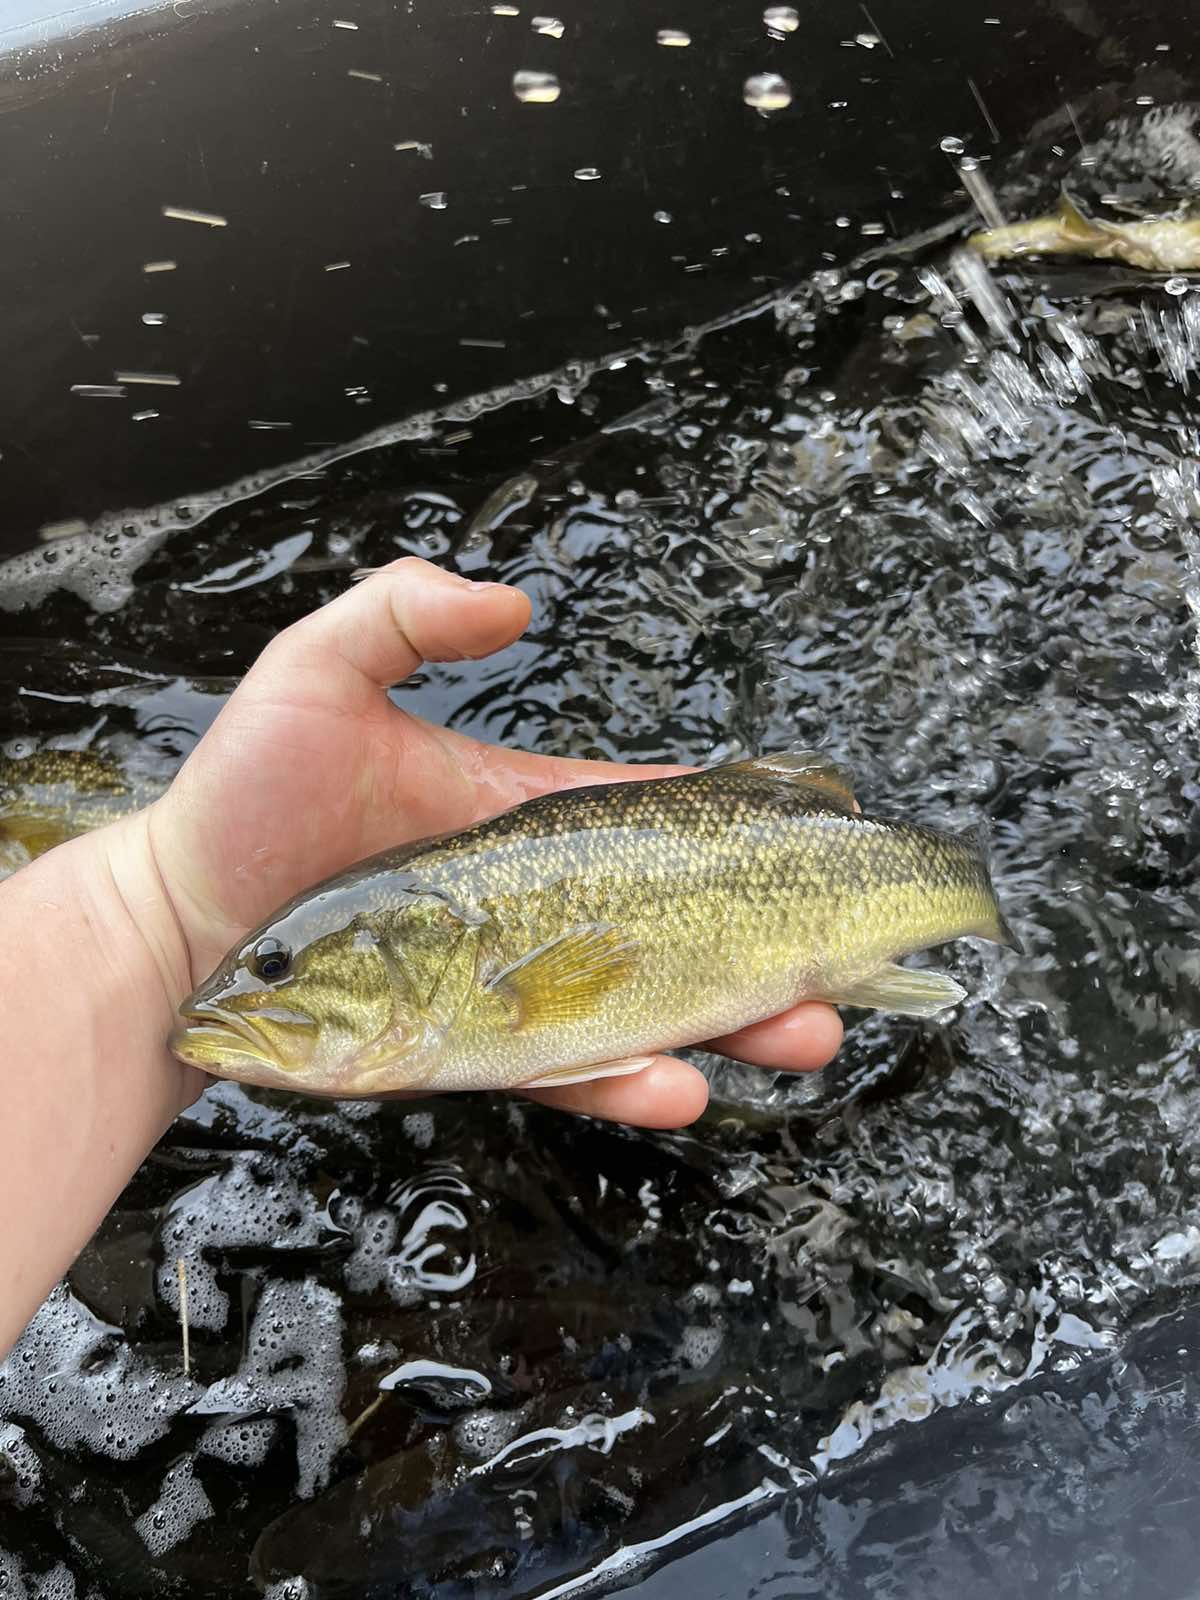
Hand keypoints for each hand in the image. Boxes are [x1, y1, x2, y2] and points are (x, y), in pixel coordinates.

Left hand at [145, 558, 841, 1126]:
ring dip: (732, 1025)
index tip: (804, 831)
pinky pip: (566, 1070)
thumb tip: (515, 605)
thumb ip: (407, 614)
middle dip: (765, 948)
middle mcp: (532, 908)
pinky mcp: (473, 1050)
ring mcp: (509, 984)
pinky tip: (678, 1083)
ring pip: (645, 1009)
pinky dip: (627, 1081)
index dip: (727, 827)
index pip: (645, 818)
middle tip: (836, 970)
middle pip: (674, 928)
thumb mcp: (319, 673)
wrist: (179, 925)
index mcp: (521, 822)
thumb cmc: (245, 796)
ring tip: (805, 1032)